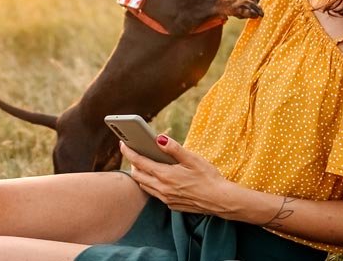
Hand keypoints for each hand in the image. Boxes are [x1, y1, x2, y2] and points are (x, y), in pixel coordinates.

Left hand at [120, 134, 239, 216]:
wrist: (220, 200)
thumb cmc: (209, 177)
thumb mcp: (193, 159)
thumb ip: (174, 148)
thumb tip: (159, 138)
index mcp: (165, 175)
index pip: (139, 162)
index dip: (129, 152)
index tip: (122, 144)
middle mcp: (162, 189)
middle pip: (137, 175)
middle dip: (132, 163)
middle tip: (134, 153)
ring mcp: (166, 199)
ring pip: (144, 186)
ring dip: (140, 175)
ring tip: (144, 164)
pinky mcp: (171, 205)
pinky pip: (155, 194)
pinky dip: (151, 184)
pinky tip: (159, 178)